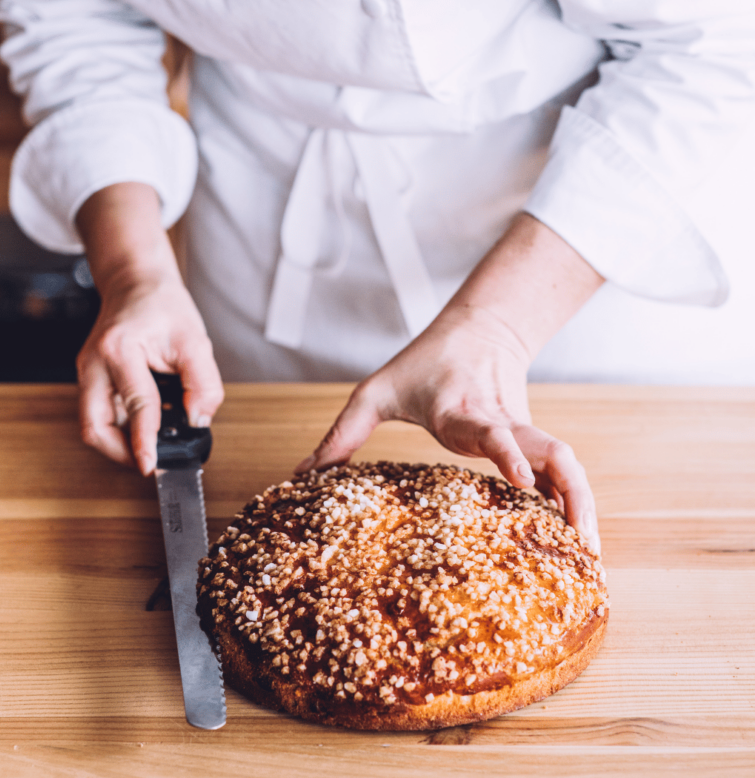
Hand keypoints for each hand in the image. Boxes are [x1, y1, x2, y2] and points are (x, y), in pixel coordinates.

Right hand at [75, 183, 222, 474]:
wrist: (137, 284)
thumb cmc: (163, 306)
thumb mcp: (194, 340)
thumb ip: (203, 383)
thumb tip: (200, 420)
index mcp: (119, 349)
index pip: (135, 405)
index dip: (144, 440)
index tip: (151, 465)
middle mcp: (94, 363)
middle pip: (94, 426)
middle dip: (120, 452)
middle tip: (150, 463)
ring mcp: (88, 372)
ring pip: (94, 424)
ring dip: (121, 442)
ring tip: (152, 446)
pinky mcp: (92, 379)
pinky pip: (101, 413)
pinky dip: (122, 427)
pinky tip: (147, 426)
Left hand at [297, 214, 603, 552]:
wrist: (478, 331)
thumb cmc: (422, 364)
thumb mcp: (375, 392)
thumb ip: (341, 434)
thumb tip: (301, 477)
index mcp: (462, 409)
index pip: (491, 429)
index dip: (507, 452)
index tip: (520, 480)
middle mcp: (501, 422)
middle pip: (551, 451)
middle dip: (571, 494)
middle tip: (580, 546)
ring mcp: (523, 431)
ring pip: (565, 464)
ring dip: (580, 504)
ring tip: (588, 556)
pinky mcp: (531, 440)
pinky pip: (558, 472)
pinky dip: (570, 501)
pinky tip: (574, 539)